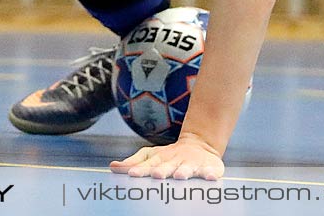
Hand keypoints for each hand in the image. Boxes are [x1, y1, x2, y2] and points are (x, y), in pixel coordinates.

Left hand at [110, 133, 224, 179]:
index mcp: (161, 159)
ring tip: (181, 176)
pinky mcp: (209, 167)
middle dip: (163, 170)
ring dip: (184, 171)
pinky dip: (210, 174)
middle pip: (168, 166)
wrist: (200, 145)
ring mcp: (192, 163)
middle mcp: (176, 161)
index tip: (132, 174)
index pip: (149, 164)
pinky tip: (210, 177)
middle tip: (157, 175)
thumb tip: (112, 167)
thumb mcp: (151, 156)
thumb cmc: (170, 156)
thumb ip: (133, 163)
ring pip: (188, 168)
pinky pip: (211, 171)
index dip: (141, 169)